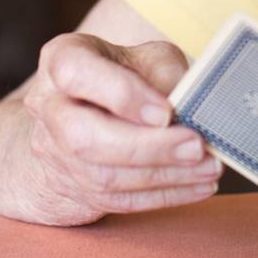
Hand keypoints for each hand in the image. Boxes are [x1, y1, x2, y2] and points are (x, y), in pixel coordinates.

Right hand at [2, 34, 220, 225]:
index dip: (122, 95)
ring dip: (164, 176)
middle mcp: (48, 107)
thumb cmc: (122, 75)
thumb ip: (164, 73)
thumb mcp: (144, 57)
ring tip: (209, 168)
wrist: (81, 113)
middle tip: (196, 146)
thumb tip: (189, 108)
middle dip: (147, 147)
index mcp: (61, 60)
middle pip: (84, 137)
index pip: (77, 73)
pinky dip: (163, 195)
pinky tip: (198, 187)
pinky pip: (117, 200)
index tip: (166, 111)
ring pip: (103, 177)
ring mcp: (54, 152)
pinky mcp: (72, 187)